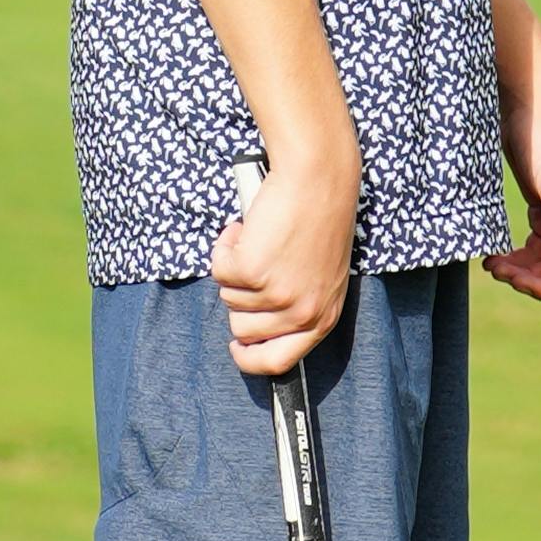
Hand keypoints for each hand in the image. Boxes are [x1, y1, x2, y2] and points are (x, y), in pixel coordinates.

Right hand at [210, 124, 360, 379]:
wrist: (318, 177)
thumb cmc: (319, 219)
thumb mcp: (321, 276)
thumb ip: (296, 306)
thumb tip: (251, 330)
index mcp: (322, 318)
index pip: (279, 363)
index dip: (251, 359)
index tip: (237, 348)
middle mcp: (301, 312)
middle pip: (242, 330)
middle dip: (241, 297)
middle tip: (258, 263)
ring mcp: (276, 293)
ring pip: (228, 297)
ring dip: (235, 266)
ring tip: (261, 238)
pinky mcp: (252, 269)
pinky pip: (219, 268)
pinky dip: (226, 245)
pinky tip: (248, 226)